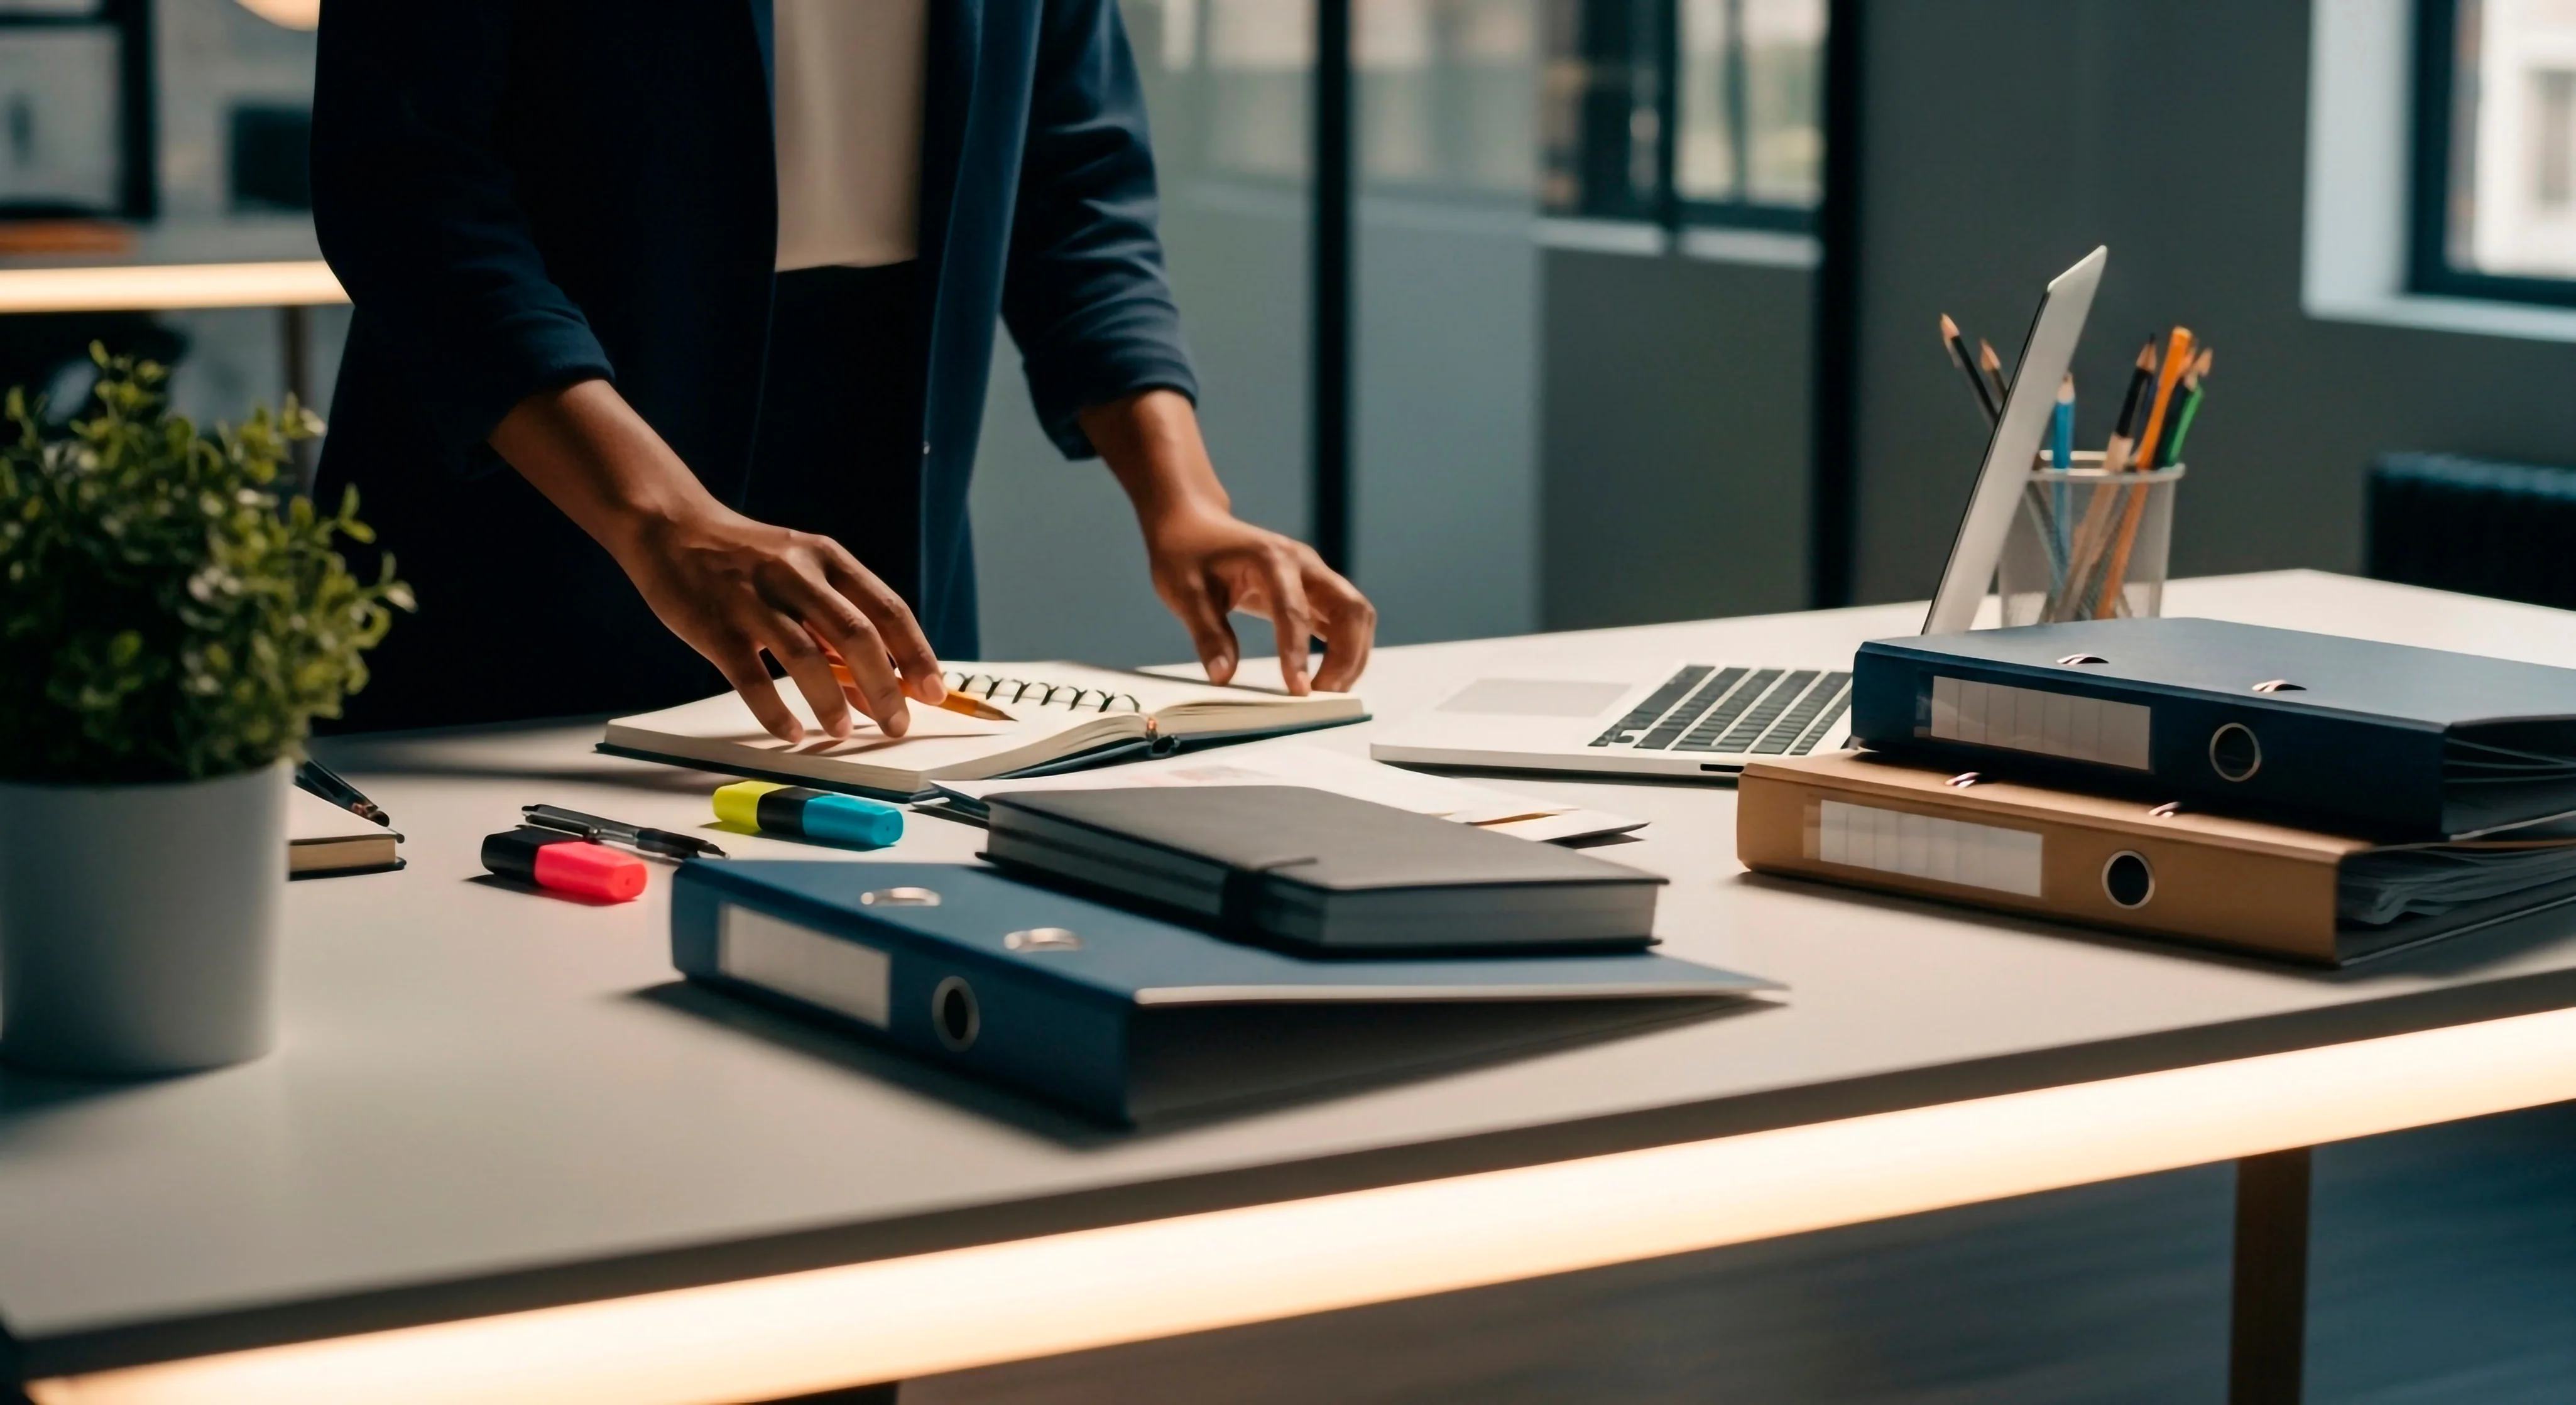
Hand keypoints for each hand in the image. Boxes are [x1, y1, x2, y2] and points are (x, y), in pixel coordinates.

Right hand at [615, 504, 944, 742]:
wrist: (671, 528)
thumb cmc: (745, 564)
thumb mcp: (801, 582)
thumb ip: (836, 636)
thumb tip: (876, 697)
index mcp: (827, 557)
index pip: (888, 608)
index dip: (916, 653)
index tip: (936, 691)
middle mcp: (795, 572)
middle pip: (856, 633)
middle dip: (885, 685)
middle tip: (899, 724)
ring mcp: (752, 598)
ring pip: (804, 655)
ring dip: (831, 701)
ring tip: (844, 732)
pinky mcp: (714, 624)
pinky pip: (750, 676)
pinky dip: (774, 709)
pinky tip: (790, 732)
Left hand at [1141, 506, 1373, 693]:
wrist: (1195, 523)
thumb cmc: (1187, 553)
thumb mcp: (1184, 592)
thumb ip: (1208, 635)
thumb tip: (1223, 677)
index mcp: (1271, 558)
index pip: (1294, 610)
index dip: (1298, 652)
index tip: (1298, 691)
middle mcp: (1303, 563)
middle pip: (1350, 608)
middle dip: (1346, 656)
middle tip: (1322, 696)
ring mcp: (1313, 575)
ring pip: (1356, 614)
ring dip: (1353, 655)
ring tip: (1328, 692)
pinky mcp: (1313, 590)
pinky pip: (1344, 619)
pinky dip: (1346, 649)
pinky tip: (1328, 677)